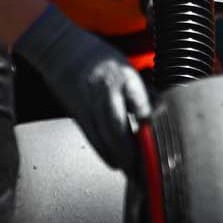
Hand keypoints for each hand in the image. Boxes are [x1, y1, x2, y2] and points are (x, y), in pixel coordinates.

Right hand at [13, 6, 150, 170]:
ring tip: (133, 174)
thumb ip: (143, 93)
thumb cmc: (100, 59)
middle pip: (117, 127)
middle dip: (130, 153)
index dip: (148, 127)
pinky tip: (115, 163)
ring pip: (101, 137)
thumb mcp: (128, 69)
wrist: (60, 48)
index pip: (139, 105)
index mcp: (124, 77)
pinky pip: (92, 136)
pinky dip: (104, 152)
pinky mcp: (76, 112)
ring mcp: (88, 103)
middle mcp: (105, 91)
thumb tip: (161, 115)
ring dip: (117, 158)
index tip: (158, 144)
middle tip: (144, 171)